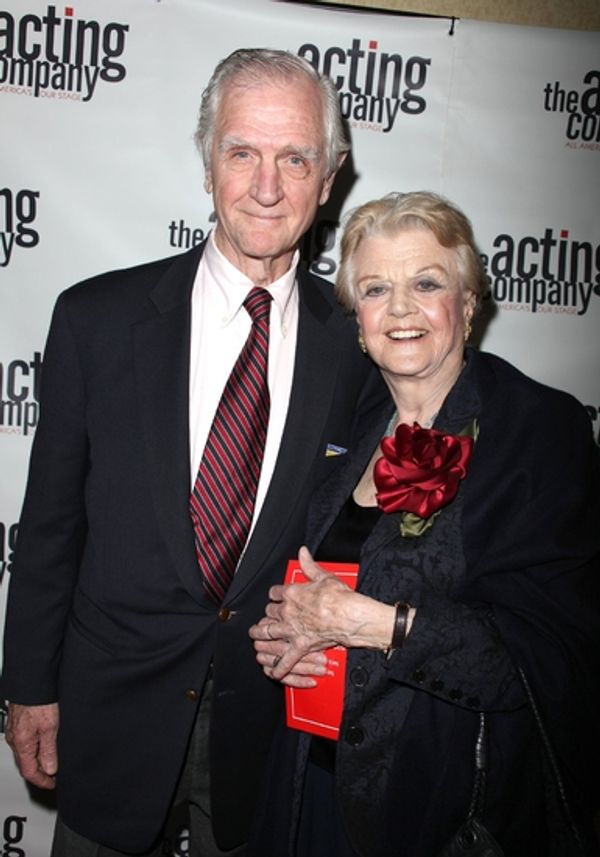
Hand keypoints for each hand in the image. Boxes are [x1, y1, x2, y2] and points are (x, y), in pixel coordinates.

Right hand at [5, 702, 58, 788]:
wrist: (31, 682)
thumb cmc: (39, 701)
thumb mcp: (50, 727)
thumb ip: (49, 750)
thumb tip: (50, 769)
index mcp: (22, 744)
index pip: (30, 772)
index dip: (42, 781)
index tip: (53, 784)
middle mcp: (15, 739)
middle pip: (25, 764)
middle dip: (40, 772)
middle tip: (54, 776)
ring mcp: (14, 731)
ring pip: (25, 753)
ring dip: (37, 759)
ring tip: (52, 761)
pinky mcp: (17, 723)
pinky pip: (25, 742)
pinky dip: (34, 748)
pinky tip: (44, 744)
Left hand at [250, 546, 395, 680]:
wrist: (350, 616)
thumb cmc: (340, 597)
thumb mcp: (324, 576)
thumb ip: (309, 565)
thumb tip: (303, 552)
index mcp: (292, 594)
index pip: (274, 592)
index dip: (275, 594)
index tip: (276, 596)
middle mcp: (288, 611)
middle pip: (269, 612)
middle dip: (267, 614)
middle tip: (266, 616)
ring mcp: (293, 629)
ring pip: (269, 632)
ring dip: (261, 635)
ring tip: (256, 636)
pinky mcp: (301, 645)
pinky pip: (287, 659)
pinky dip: (280, 667)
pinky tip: (275, 672)